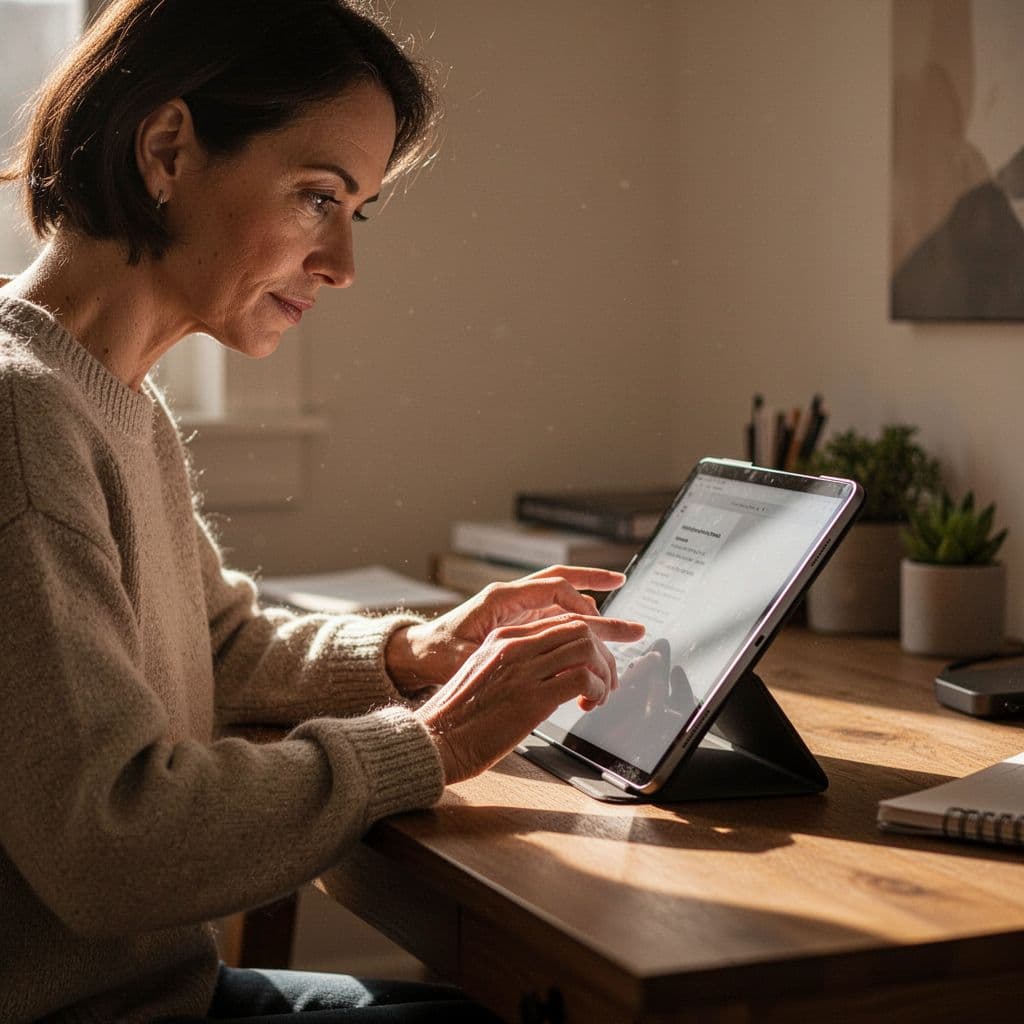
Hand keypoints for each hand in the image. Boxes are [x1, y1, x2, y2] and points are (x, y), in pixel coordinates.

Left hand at [385, 565, 631, 693]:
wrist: (419, 653)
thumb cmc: (436, 653)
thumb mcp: (460, 657)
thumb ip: (489, 654)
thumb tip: (517, 657)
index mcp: (501, 598)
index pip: (552, 588)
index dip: (577, 602)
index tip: (595, 622)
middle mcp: (513, 597)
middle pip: (565, 585)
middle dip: (599, 587)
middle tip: (627, 598)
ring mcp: (518, 608)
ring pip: (564, 599)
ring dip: (594, 605)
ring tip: (626, 618)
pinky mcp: (519, 622)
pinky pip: (556, 615)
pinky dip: (578, 620)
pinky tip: (597, 631)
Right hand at [414, 613, 645, 783]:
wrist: (436, 741)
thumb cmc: (459, 719)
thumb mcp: (485, 676)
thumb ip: (516, 666)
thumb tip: (552, 675)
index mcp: (503, 639)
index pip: (561, 621)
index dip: (590, 637)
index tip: (601, 657)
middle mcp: (514, 646)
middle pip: (579, 629)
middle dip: (603, 654)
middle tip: (607, 680)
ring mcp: (523, 670)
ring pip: (586, 648)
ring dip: (603, 672)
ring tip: (599, 695)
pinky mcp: (531, 698)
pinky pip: (583, 678)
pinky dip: (596, 690)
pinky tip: (588, 705)